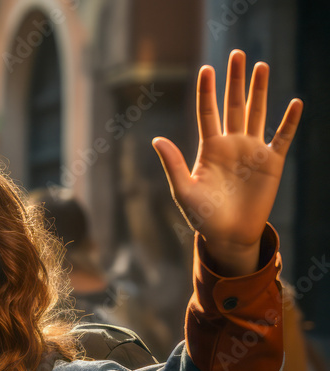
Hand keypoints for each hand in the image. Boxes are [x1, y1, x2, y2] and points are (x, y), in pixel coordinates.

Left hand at [152, 50, 302, 275]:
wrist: (228, 236)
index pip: (208, 112)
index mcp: (209, 148)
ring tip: (262, 66)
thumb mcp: (184, 190)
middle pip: (234, 105)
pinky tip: (295, 103)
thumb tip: (156, 139)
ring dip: (260, 91)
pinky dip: (289, 121)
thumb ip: (174, 163)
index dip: (207, 91)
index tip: (207, 68)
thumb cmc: (202, 217)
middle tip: (238, 54)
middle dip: (236, 80)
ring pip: (257, 113)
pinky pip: (282, 137)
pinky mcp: (272, 163)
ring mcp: (252, 151)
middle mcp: (231, 144)